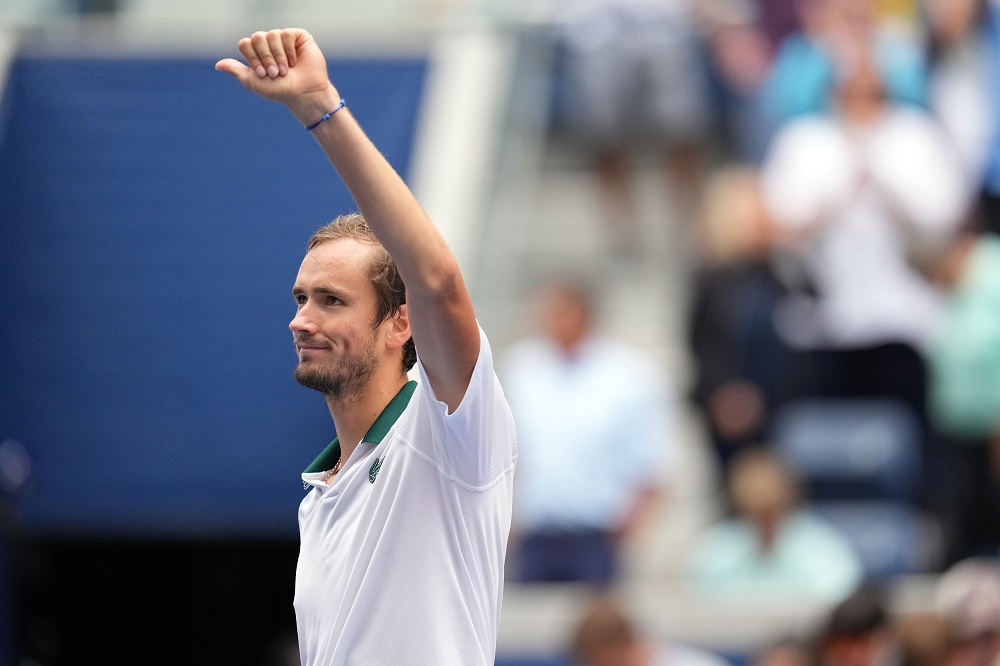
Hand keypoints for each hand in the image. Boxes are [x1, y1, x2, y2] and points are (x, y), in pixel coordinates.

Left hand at [216, 28, 340, 123]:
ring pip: (272, 35)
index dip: (253, 58)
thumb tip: (217, 65)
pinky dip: (289, 50)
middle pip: (257, 37)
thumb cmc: (280, 90)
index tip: (263, 74)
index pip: (245, 43)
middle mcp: (269, 43)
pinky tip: (295, 61)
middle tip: (275, 73)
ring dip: (278, 56)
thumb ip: (236, 70)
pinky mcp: (298, 36)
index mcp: (257, 52)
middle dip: (265, 57)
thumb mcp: (253, 82)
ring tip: (286, 70)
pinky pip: (286, 34)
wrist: (304, 93)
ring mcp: (284, 39)